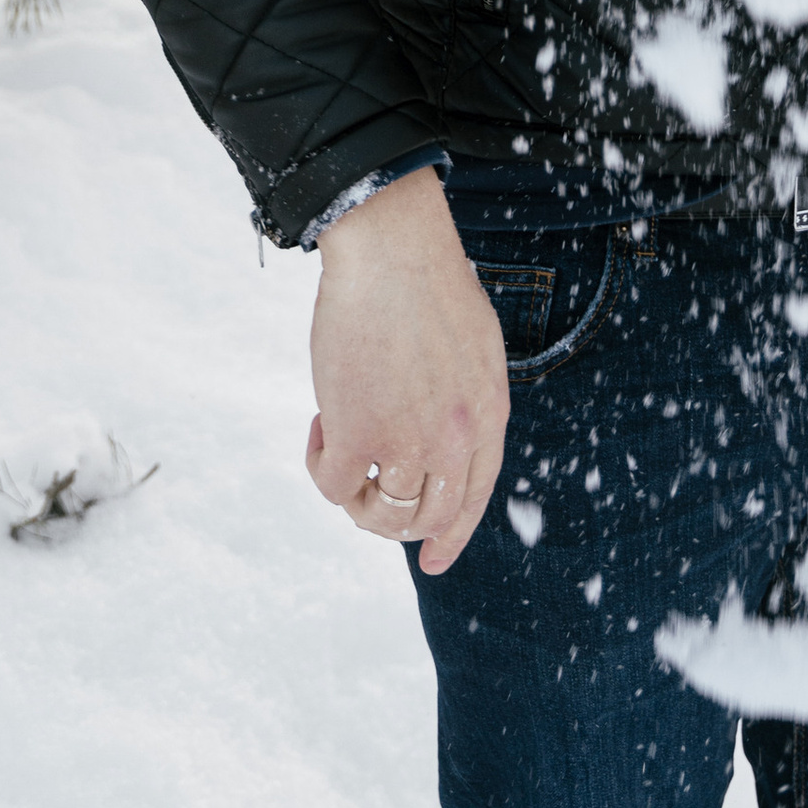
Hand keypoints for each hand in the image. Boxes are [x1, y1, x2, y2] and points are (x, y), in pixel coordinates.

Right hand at [306, 165, 507, 578]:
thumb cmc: (428, 279)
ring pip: (379, 513)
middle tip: (366, 499)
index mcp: (488, 416)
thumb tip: (443, 432)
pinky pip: (333, 484)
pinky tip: (319, 426)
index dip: (452, 536)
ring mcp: (405, 441)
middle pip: (427, 516)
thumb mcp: (474, 345)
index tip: (433, 560)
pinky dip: (321, 465)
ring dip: (356, 496)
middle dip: (395, 523)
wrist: (392, 247)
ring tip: (339, 452)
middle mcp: (453, 440)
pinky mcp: (356, 433)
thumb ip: (466, 396)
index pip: (474, 499)